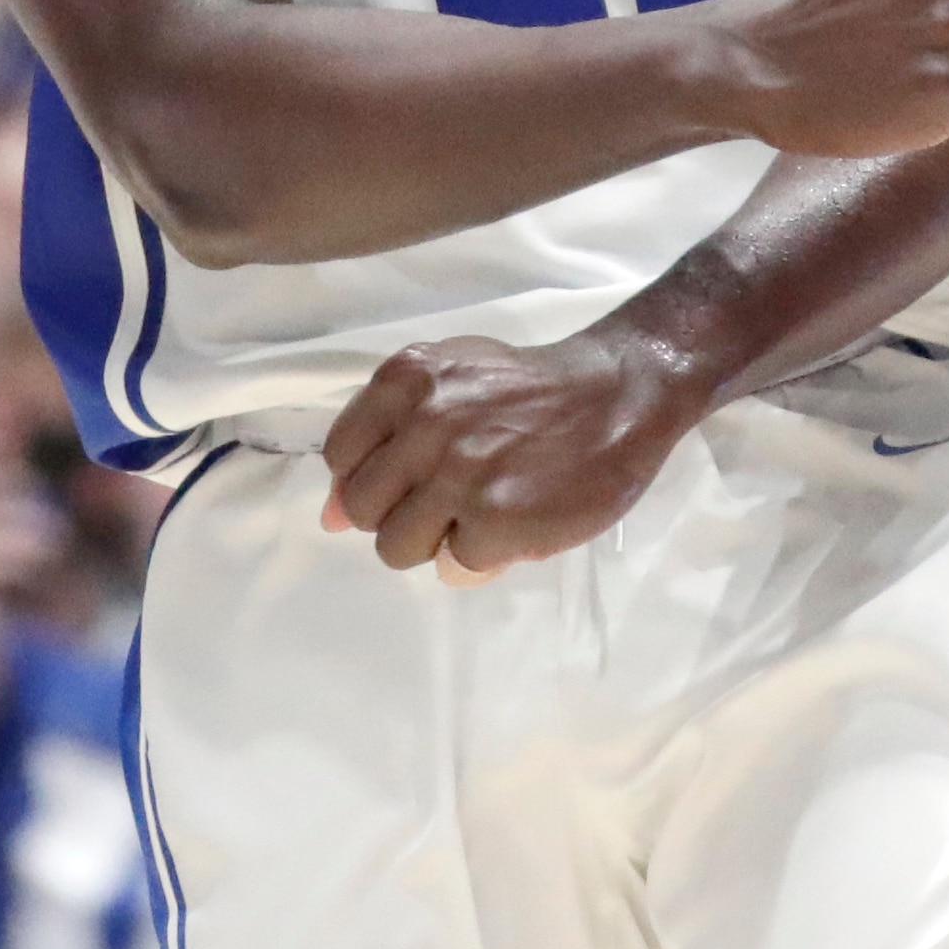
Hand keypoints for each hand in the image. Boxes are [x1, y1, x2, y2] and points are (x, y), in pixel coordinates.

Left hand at [317, 329, 706, 575]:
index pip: (340, 457)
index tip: (412, 473)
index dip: (375, 476)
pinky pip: (454, 567)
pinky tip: (513, 526)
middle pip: (362, 509)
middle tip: (451, 496)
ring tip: (479, 514)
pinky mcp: (496, 521)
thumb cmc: (530, 391)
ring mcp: (460, 475)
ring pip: (396, 548)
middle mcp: (425, 424)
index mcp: (405, 381)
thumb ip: (385, 433)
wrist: (619, 394)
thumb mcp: (451, 382)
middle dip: (401, 513)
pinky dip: (481, 558)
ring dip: (435, 542)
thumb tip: (329, 516)